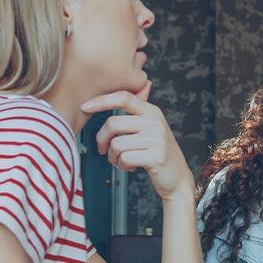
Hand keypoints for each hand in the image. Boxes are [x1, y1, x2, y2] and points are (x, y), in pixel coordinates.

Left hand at [80, 81, 192, 200]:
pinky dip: (122, 166)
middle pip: (113, 123)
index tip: (85, 106)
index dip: (102, 100)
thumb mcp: (152, 128)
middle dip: (101, 139)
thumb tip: (140, 85)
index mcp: (152, 111)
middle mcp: (155, 122)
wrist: (177, 178)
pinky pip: (124, 158)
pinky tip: (130, 167)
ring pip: (116, 144)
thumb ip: (140, 110)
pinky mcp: (156, 157)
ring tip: (121, 160)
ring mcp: (157, 139)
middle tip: (103, 149)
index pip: (124, 97)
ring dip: (113, 157)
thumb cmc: (158, 152)